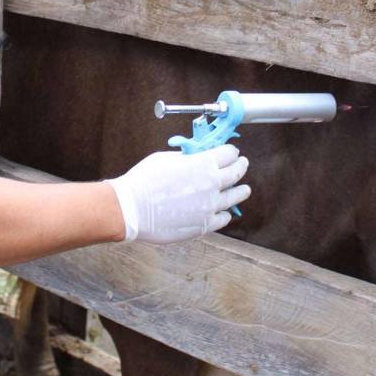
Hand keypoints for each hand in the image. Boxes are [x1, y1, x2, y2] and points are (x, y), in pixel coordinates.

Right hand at [105, 144, 249, 243]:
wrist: (132, 209)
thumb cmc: (144, 181)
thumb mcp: (167, 158)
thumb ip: (187, 158)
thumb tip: (195, 158)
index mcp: (204, 164)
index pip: (228, 153)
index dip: (230, 151)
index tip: (231, 151)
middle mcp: (212, 185)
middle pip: (236, 173)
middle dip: (240, 166)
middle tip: (242, 164)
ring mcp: (210, 206)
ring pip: (235, 197)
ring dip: (241, 191)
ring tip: (244, 189)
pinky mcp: (204, 225)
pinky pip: (223, 218)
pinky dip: (225, 213)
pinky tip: (224, 211)